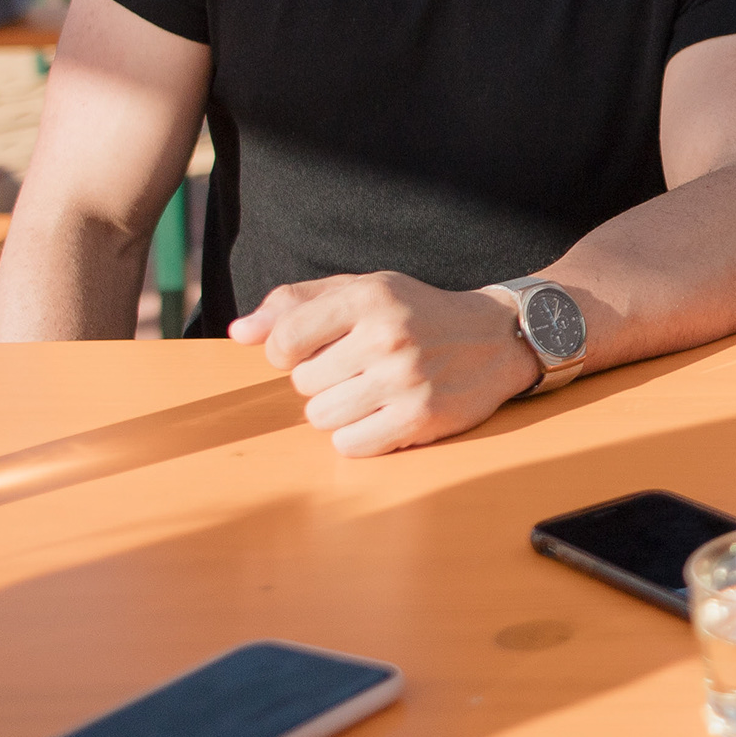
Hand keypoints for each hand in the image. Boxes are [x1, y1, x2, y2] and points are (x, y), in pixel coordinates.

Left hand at [228, 271, 539, 455]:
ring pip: (322, 418)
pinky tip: (381, 415)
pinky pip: (350, 446)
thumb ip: (295, 305)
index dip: (287, 352)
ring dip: (338, 411)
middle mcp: (387, 336)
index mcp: (368, 297)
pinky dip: (358, 437)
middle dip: (322, 380)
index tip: (310, 349)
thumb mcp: (361, 290)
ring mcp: (405, 379)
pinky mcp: (421, 418)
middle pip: (303, 385)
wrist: (496, 337)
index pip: (284, 341)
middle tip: (357, 368)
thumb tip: (239, 332)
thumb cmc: (417, 313)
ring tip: (370, 391)